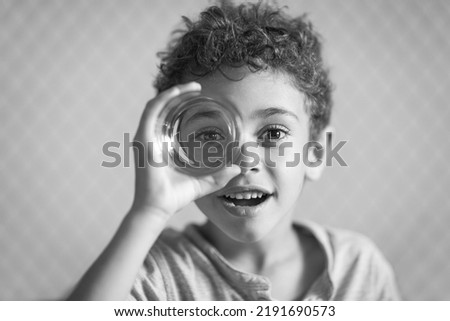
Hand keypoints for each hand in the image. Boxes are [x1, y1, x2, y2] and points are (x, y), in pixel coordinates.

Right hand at [130, 82, 239, 218]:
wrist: (158, 208)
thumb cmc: (176, 197)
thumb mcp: (204, 183)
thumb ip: (221, 176)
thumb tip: (240, 168)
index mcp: (163, 145)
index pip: (169, 118)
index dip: (182, 104)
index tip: (201, 98)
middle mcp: (152, 138)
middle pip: (164, 108)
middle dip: (180, 94)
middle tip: (198, 87)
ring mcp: (146, 137)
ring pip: (158, 105)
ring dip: (174, 92)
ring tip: (193, 86)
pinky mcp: (143, 138)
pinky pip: (152, 111)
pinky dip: (164, 99)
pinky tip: (179, 92)